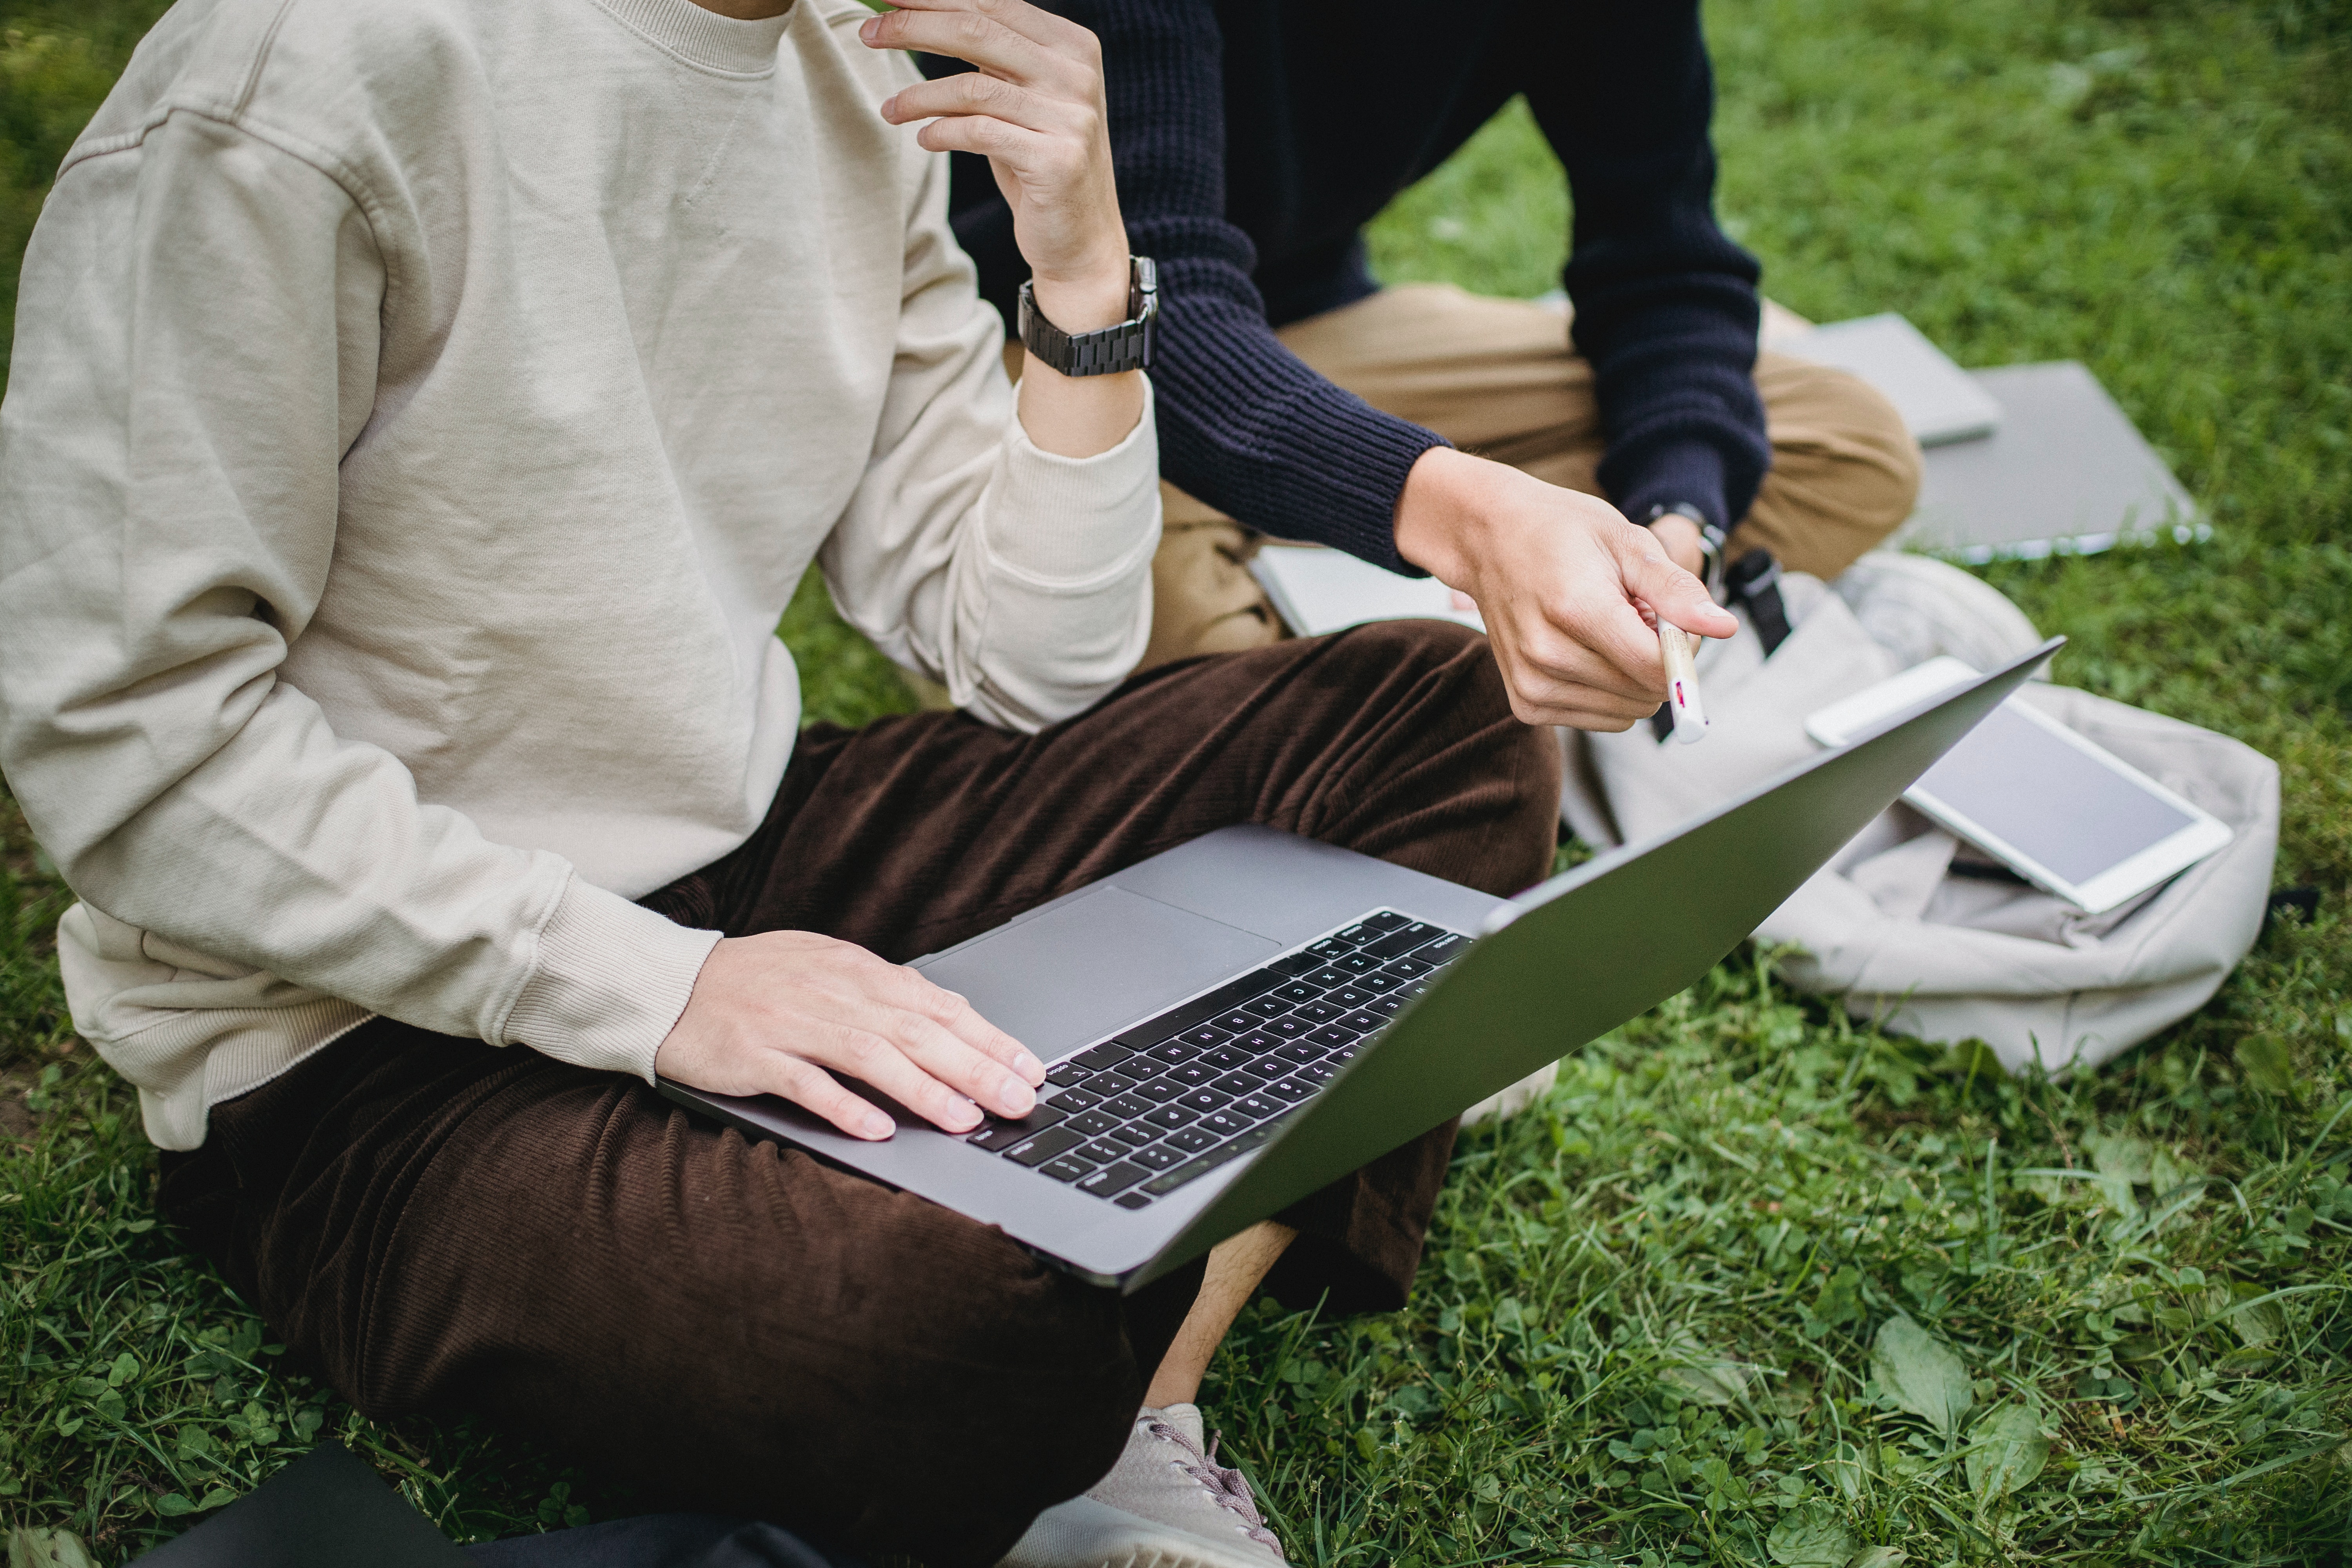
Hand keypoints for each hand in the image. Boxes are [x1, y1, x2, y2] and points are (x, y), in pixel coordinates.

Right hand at [655, 931, 1045, 1140]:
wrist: (668, 984)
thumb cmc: (757, 981)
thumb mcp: (827, 969)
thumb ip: (884, 994)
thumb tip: (951, 1019)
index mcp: (855, 971)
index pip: (936, 1005)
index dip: (987, 1037)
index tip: (1029, 1067)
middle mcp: (830, 993)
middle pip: (916, 1031)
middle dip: (975, 1067)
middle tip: (1018, 1100)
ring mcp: (790, 1023)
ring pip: (870, 1056)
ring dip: (922, 1090)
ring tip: (964, 1120)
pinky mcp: (752, 1055)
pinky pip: (804, 1082)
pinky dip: (843, 1105)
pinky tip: (876, 1128)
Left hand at [864, 0, 1130, 333]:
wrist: (1082, 238)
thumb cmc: (1039, 163)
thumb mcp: (1022, 100)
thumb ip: (995, 59)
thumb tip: (923, 16)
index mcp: (1073, 46)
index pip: (994, 4)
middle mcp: (1076, 75)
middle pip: (977, 31)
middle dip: (914, 27)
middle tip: (868, 32)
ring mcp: (1071, 117)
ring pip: (972, 87)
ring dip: (918, 96)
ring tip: (890, 109)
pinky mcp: (1056, 160)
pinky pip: (979, 133)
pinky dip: (941, 132)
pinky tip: (924, 139)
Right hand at [1394, 448, 1737, 729]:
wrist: (1488, 540)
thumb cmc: (1563, 533)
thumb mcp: (1627, 542)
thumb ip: (1676, 590)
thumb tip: (1725, 628)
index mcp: (1576, 609)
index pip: (1657, 667)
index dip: (1682, 648)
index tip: (1668, 617)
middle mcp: (1547, 656)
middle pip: (1647, 694)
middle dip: (1656, 660)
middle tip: (1628, 615)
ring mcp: (1532, 685)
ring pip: (1628, 712)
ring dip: (1631, 677)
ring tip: (1602, 631)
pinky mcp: (1526, 705)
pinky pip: (1600, 719)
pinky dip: (1607, 692)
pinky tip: (1584, 652)